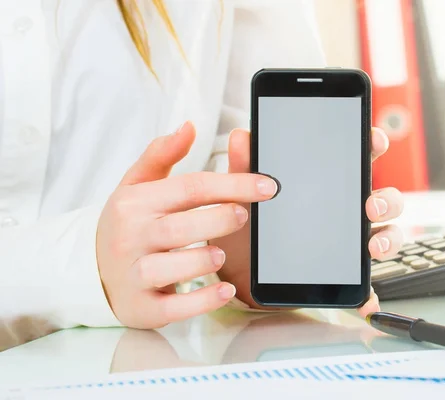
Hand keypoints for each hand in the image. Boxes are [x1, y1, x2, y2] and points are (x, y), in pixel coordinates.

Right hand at [96, 122, 278, 328]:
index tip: (267, 186)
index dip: (233, 185)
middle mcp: (132, 237)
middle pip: (182, 226)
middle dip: (220, 219)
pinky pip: (174, 307)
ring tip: (222, 253)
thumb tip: (189, 126)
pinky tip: (225, 290)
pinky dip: (202, 300)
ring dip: (205, 259)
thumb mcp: (135, 185)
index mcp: (136, 203)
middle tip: (244, 216)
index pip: (190, 188)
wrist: (91, 271)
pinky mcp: (143, 307)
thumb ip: (162, 155)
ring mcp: (136, 274)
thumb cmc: (126, 223)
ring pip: (174, 266)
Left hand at [211, 127, 403, 316]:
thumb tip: (240, 138)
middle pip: (385, 199)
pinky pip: (366, 284)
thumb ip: (245, 167)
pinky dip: (370, 294)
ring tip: (371, 247)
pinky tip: (366, 302)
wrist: (236, 268)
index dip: (373, 145)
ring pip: (386, 235)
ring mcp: (349, 242)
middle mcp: (347, 212)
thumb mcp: (244, 194)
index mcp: (329, 184)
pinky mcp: (343, 273)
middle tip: (371, 206)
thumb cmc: (248, 224)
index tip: (374, 141)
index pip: (359, 159)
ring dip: (388, 240)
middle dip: (387, 200)